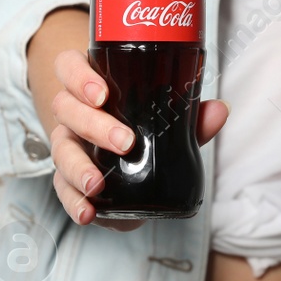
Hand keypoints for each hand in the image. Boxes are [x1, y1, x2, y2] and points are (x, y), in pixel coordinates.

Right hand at [47, 48, 227, 229]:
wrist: (121, 168)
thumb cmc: (139, 128)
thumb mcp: (164, 120)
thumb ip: (190, 118)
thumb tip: (219, 110)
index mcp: (90, 88)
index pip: (70, 68)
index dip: (79, 77)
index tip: (102, 94)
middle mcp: (72, 115)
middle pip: (65, 108)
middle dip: (93, 125)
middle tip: (124, 142)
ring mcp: (68, 147)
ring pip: (61, 151)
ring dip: (78, 167)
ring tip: (97, 184)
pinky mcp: (69, 181)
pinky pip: (62, 190)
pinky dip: (74, 202)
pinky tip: (87, 212)